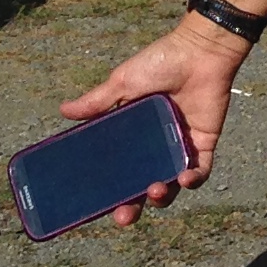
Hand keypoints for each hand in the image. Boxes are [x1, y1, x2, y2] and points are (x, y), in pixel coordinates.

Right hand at [59, 15, 249, 224]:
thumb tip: (63, 111)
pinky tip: (183, 178)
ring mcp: (180, 147)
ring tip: (154, 190)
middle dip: (133, 206)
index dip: (109, 191)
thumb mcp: (123, 82)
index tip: (95, 207)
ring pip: (170, 185)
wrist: (198, 50)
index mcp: (134, 136)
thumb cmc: (160, 62)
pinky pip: (199, 172)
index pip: (119, 171)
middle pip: (142, 186)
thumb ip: (97, 102)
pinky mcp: (204, 144)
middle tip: (123, 216)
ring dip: (162, 196)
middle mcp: (156, 146)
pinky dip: (192, 180)